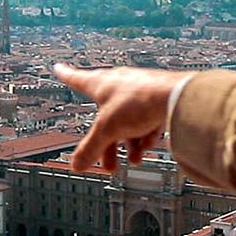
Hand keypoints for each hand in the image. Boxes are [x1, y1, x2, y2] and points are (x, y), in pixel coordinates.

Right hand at [53, 63, 188, 171]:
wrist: (177, 97)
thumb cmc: (138, 103)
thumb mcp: (107, 130)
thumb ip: (90, 148)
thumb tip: (75, 166)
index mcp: (102, 84)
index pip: (77, 79)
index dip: (66, 75)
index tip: (58, 68)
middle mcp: (120, 84)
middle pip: (106, 117)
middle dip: (107, 145)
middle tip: (108, 167)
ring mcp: (140, 91)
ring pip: (129, 121)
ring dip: (129, 144)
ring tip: (134, 162)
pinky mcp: (159, 99)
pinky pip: (148, 121)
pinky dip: (145, 136)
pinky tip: (147, 149)